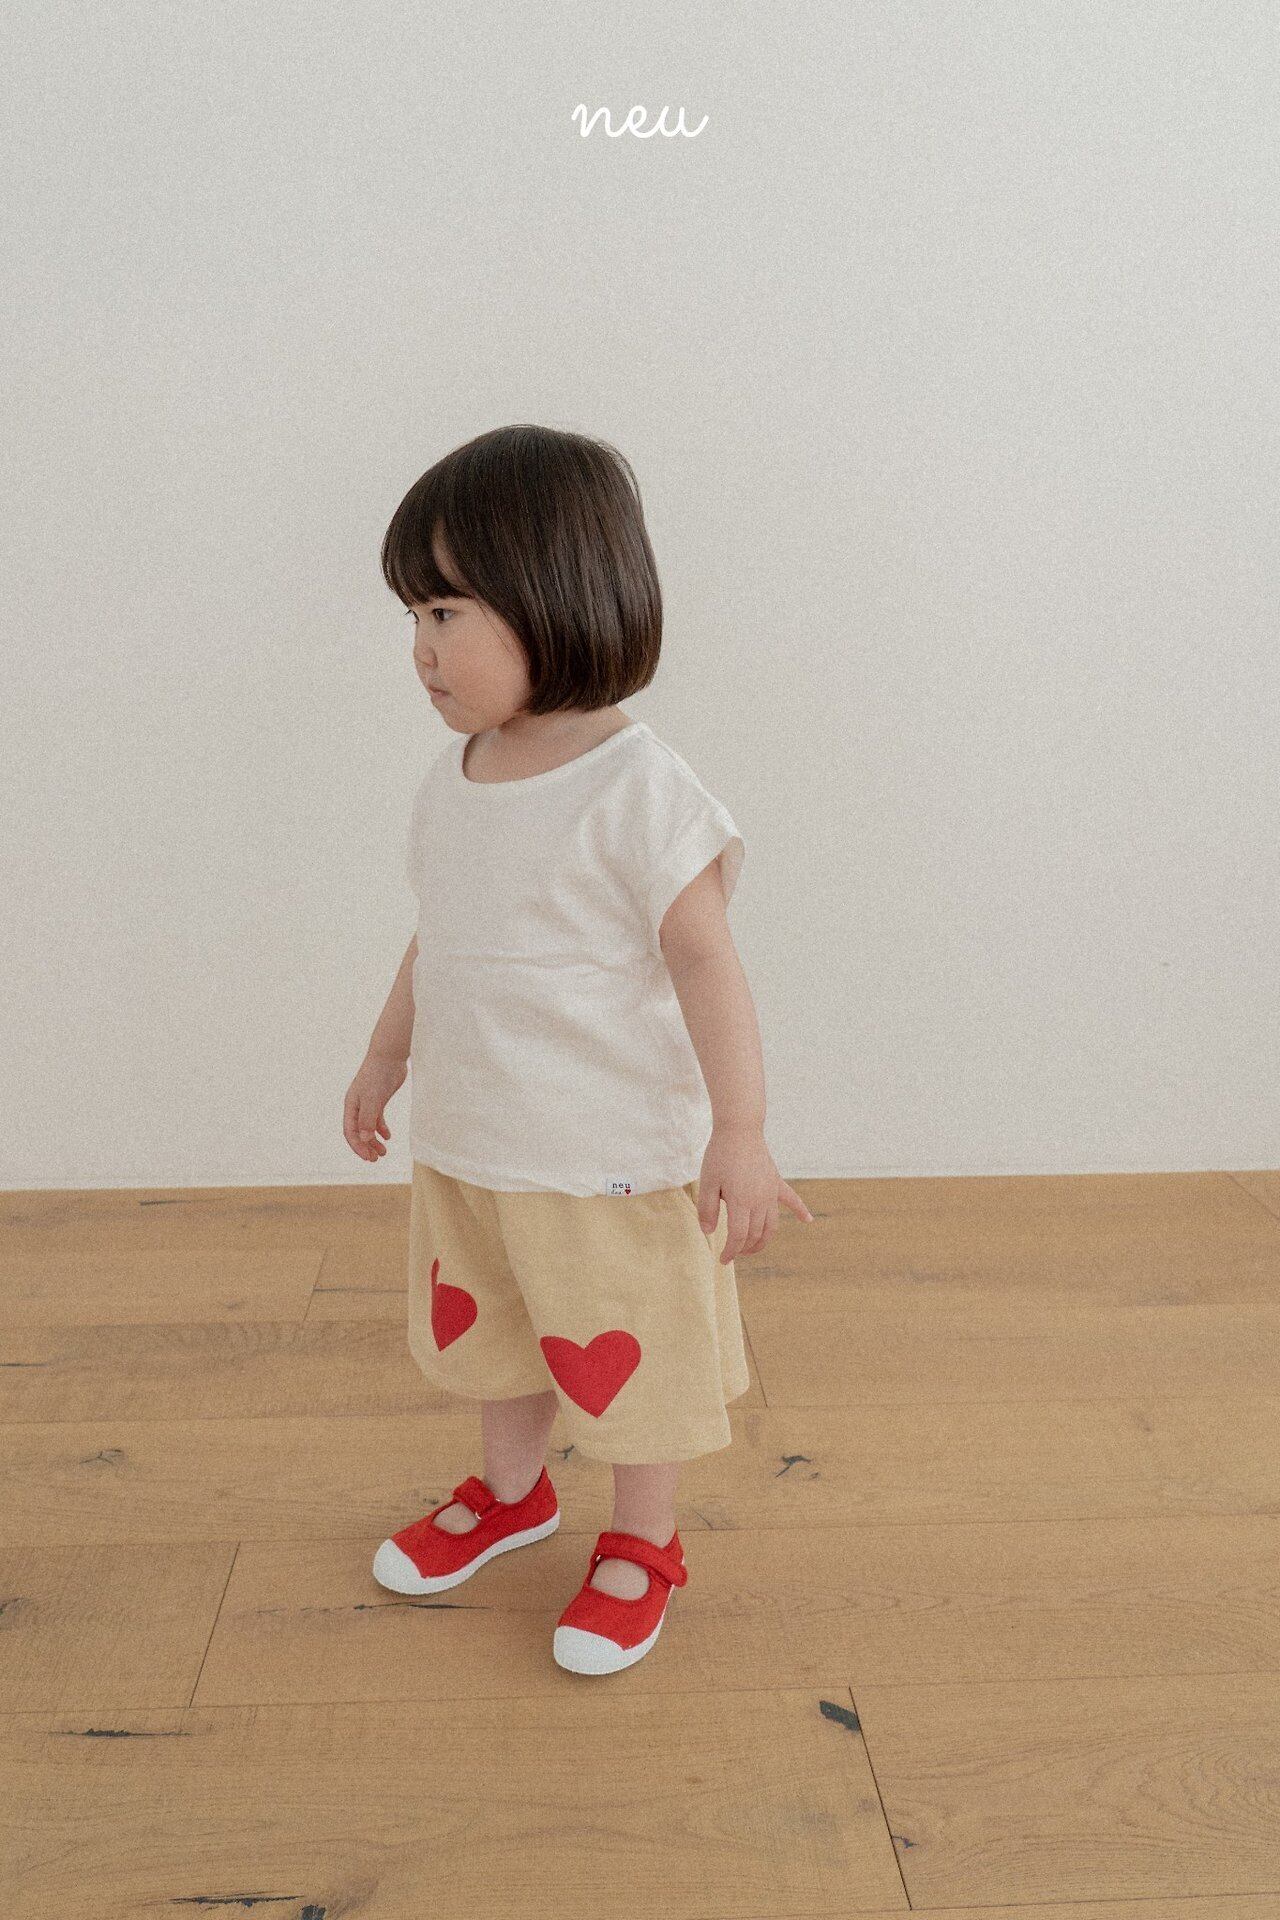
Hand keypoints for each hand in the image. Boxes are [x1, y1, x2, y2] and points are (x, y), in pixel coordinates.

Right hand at [343, 1053, 406, 1161]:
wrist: (389, 1056)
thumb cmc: (378, 1075)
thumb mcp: (373, 1099)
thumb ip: (368, 1119)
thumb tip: (364, 1139)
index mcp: (351, 1106)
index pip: (351, 1132)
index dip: (358, 1147)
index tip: (368, 1158)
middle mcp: (357, 1106)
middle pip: (359, 1132)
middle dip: (366, 1147)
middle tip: (376, 1159)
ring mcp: (368, 1103)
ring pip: (368, 1127)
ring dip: (374, 1140)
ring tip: (383, 1152)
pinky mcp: (379, 1099)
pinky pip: (377, 1119)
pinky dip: (381, 1129)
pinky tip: (388, 1136)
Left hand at [697, 1125, 813, 1262]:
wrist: (739, 1129)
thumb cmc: (720, 1155)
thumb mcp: (707, 1182)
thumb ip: (707, 1209)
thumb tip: (709, 1232)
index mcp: (741, 1202)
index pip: (738, 1236)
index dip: (730, 1251)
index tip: (722, 1259)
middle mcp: (760, 1200)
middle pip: (755, 1234)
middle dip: (744, 1248)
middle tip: (733, 1253)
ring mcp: (771, 1192)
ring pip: (772, 1225)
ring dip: (764, 1240)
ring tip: (753, 1247)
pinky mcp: (776, 1182)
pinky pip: (792, 1199)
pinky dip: (801, 1211)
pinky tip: (808, 1221)